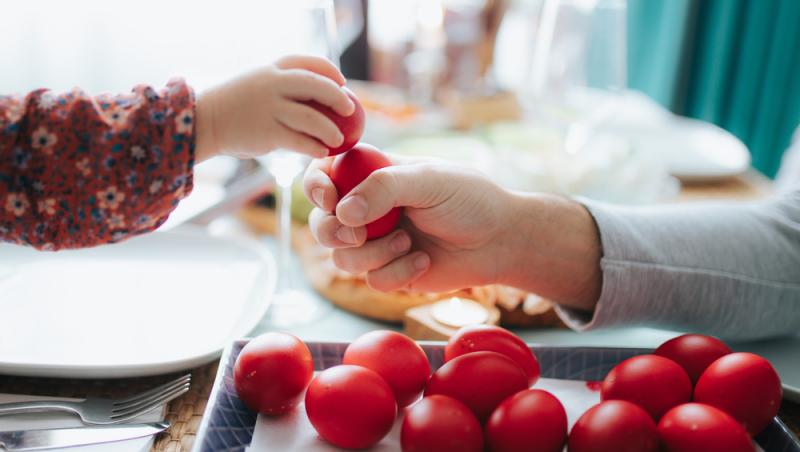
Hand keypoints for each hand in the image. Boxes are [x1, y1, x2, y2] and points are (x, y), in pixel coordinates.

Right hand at [195, 55, 354, 161]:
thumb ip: (283, 85)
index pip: (309, 62)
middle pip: (317, 85)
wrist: (205, 122)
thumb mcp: (258, 84)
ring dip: (331, 130)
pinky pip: (300, 141)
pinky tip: (321, 152)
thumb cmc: (236, 105)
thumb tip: (318, 95)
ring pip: (312, 117)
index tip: (342, 82)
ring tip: (338, 139)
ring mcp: (270, 108)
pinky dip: (314, 147)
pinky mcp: (267, 132)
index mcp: (272, 68)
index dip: (330, 71)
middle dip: (338, 97)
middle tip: (350, 110)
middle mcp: (272, 84)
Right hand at [303, 157, 602, 310]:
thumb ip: (385, 188)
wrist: (500, 241)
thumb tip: (342, 212)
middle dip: (334, 231)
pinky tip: (423, 261)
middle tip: (359, 234)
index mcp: (372, 173)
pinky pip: (371, 280)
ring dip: (374, 253)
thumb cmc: (470, 199)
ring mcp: (376, 241)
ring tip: (409, 242)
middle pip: (321, 222)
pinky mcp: (389, 271)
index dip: (316, 186)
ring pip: (342, 256)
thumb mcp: (430, 181)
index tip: (329, 198)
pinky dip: (397, 272)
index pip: (324, 173)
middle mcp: (368, 208)